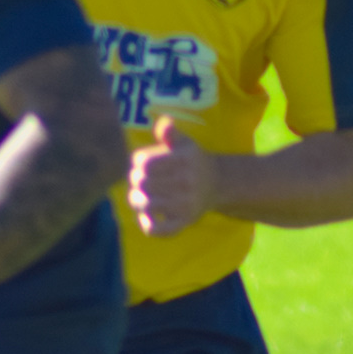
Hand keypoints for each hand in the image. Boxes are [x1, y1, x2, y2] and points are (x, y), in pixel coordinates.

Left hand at [128, 115, 219, 237]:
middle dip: (135, 181)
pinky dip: (149, 225)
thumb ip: (169, 131)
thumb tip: (164, 124)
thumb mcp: (184, 142)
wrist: (217, 183)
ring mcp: (185, 203)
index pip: (144, 162)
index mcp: (183, 160)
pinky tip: (147, 217)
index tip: (141, 164)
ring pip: (146, 205)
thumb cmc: (192, 161)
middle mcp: (185, 181)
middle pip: (141, 183)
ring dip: (136, 201)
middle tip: (138, 181)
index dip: (137, 162)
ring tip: (139, 197)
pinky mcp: (185, 221)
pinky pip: (160, 230)